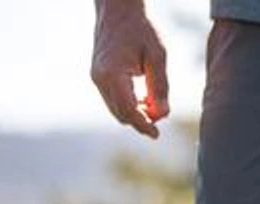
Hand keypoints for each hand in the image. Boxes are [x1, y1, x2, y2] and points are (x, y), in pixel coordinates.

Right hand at [90, 0, 168, 137]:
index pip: (128, 110)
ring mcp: (96, 77)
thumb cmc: (140, 30)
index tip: (157, 135)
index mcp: (112, 74)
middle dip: (141, 120)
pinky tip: (144, 98)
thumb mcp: (157, 56)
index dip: (143, 125)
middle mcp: (99, 78)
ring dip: (135, 113)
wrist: (118, 11)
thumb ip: (160, 86)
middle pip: (120, 114)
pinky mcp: (98, 76)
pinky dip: (128, 104)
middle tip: (161, 116)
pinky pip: (112, 99)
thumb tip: (163, 115)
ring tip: (154, 104)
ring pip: (115, 109)